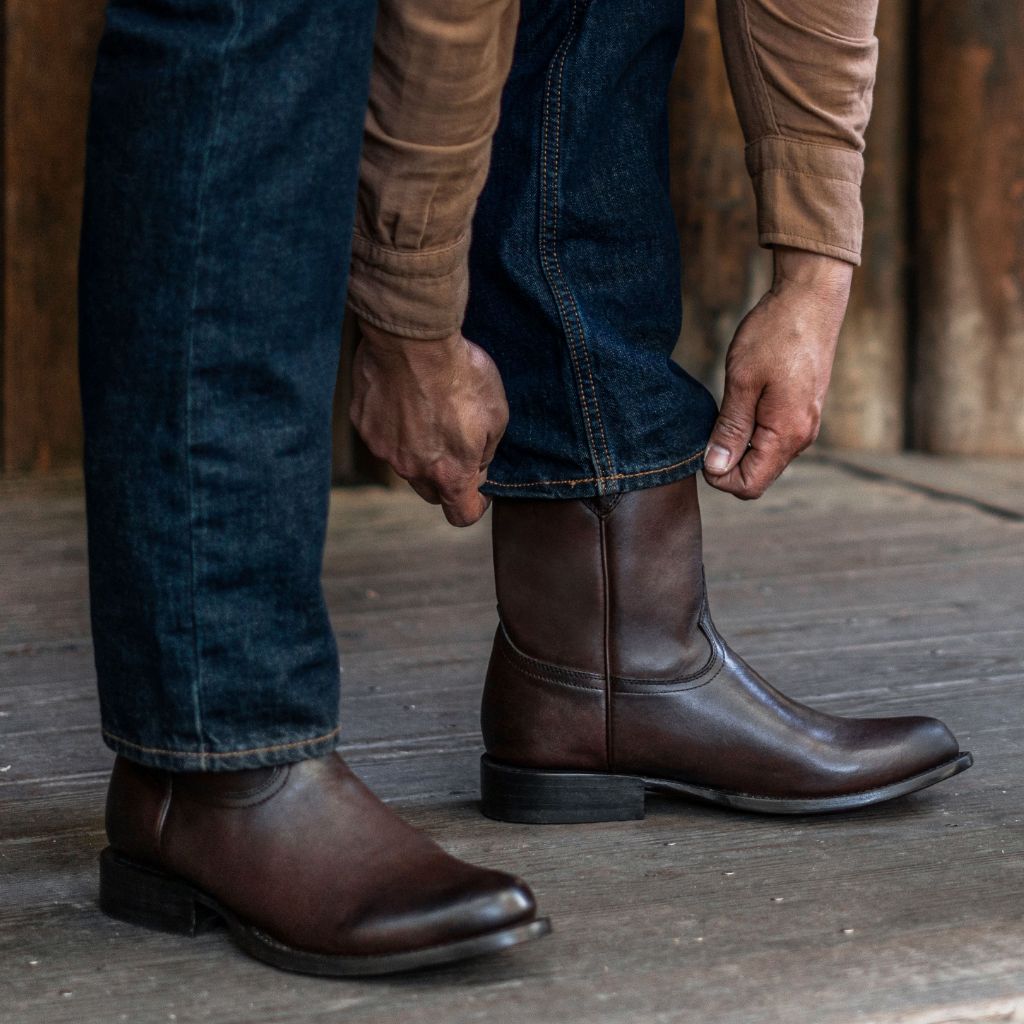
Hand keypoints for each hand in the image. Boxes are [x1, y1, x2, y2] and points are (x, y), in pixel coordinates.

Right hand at [350, 323, 508, 525]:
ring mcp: (383, 449)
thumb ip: (486, 451)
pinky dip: (394, 424)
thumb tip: (478, 464)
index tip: (480, 491)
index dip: (474, 506)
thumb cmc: (461, 375)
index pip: (461, 515)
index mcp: (449, 473)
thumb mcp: (496, 414)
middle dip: (446, 478)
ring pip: (405, 462)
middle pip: (431, 492)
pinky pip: (382, 435)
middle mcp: (412, 470)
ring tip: (430, 409)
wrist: (413, 339)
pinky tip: (405, 394)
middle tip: (457, 445)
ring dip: (418, 449)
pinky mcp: (363, 425)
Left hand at [702, 247, 852, 499]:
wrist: (811, 299)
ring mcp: (804, 425)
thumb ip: (730, 429)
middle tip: (707, 428)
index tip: (701, 447)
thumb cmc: (775, 334)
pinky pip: (771, 440)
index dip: (718, 476)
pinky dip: (750, 434)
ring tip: (722, 413)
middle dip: (726, 464)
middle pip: (756, 476)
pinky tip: (738, 406)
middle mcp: (802, 437)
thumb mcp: (742, 380)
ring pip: (763, 458)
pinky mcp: (801, 412)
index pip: (749, 485)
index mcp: (787, 434)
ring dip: (737, 447)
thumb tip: (715, 469)